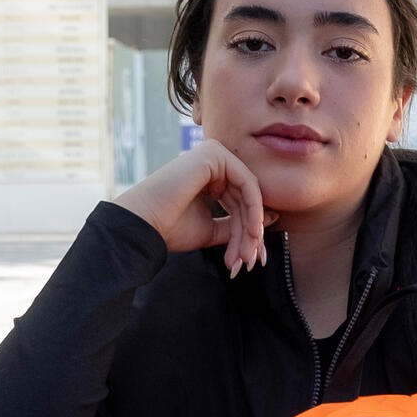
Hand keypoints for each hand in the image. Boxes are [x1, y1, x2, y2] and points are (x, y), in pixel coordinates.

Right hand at [113, 141, 277, 275]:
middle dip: (250, 234)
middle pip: (247, 199)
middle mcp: (213, 161)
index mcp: (211, 175)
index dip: (250, 231)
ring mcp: (213, 154)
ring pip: (250, 194)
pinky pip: (247, 184)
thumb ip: (237, 223)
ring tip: (246, 255)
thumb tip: (271, 219)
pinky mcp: (214, 154)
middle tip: (249, 262)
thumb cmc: (171, 228)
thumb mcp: (212, 229)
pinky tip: (252, 233)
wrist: (145, 225)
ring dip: (251, 228)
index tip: (251, 258)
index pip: (242, 201)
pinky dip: (253, 210)